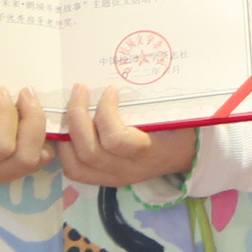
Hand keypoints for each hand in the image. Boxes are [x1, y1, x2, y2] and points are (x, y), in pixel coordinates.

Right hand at [0, 86, 60, 193]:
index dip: (6, 116)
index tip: (1, 91)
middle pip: (25, 156)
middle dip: (33, 120)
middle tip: (26, 93)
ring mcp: (3, 176)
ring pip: (39, 158)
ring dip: (41, 128)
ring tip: (31, 102)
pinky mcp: (17, 172)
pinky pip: (43, 157)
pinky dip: (46, 136)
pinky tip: (35, 116)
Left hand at [60, 85, 203, 191]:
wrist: (185, 155)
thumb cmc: (179, 126)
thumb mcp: (173, 112)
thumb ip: (151, 100)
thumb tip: (125, 71)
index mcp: (149, 152)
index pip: (116, 139)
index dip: (106, 112)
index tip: (110, 90)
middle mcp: (128, 169)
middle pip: (89, 151)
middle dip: (78, 117)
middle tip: (80, 90)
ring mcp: (114, 177)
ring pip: (76, 164)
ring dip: (68, 134)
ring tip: (70, 109)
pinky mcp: (103, 180)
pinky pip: (75, 170)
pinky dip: (65, 149)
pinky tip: (70, 128)